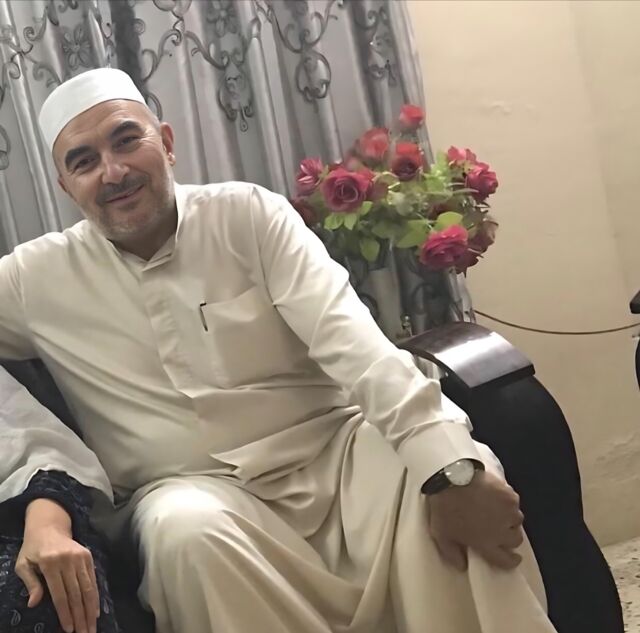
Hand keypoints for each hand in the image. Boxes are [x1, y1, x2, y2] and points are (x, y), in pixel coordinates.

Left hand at [15, 499, 98, 632]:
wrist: (49, 526)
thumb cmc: (33, 548)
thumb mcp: (23, 564)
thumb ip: (30, 583)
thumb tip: (33, 603)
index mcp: (50, 563)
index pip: (59, 594)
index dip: (65, 613)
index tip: (69, 629)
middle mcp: (68, 560)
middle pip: (76, 593)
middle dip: (81, 616)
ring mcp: (80, 557)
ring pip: (88, 587)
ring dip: (91, 609)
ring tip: (92, 626)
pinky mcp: (88, 555)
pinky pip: (93, 579)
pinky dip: (95, 595)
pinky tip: (95, 610)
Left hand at [428, 470, 524, 570]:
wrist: (450, 478)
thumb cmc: (444, 508)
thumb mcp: (441, 536)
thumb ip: (452, 555)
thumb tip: (463, 567)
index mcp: (487, 544)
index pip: (507, 560)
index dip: (511, 561)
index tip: (512, 558)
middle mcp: (503, 530)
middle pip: (516, 540)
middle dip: (509, 537)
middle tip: (499, 530)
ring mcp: (508, 511)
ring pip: (517, 520)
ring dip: (510, 519)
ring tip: (498, 512)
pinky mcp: (510, 494)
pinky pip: (515, 502)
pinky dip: (508, 502)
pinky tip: (497, 497)